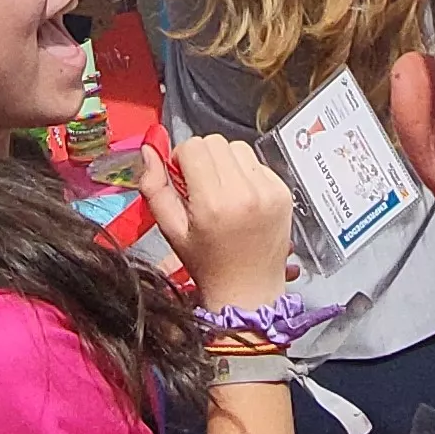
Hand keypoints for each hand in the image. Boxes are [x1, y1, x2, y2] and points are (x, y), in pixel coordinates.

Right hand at [139, 135, 293, 309]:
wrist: (248, 291)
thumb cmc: (207, 265)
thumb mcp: (171, 230)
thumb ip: (154, 187)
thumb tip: (150, 149)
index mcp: (214, 203)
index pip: (194, 146)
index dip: (181, 158)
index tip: (182, 179)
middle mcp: (245, 192)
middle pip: (216, 142)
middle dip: (202, 158)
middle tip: (199, 185)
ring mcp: (269, 191)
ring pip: (239, 148)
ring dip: (225, 162)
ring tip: (221, 192)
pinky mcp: (284, 193)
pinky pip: (258, 163)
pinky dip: (245, 174)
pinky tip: (240, 198)